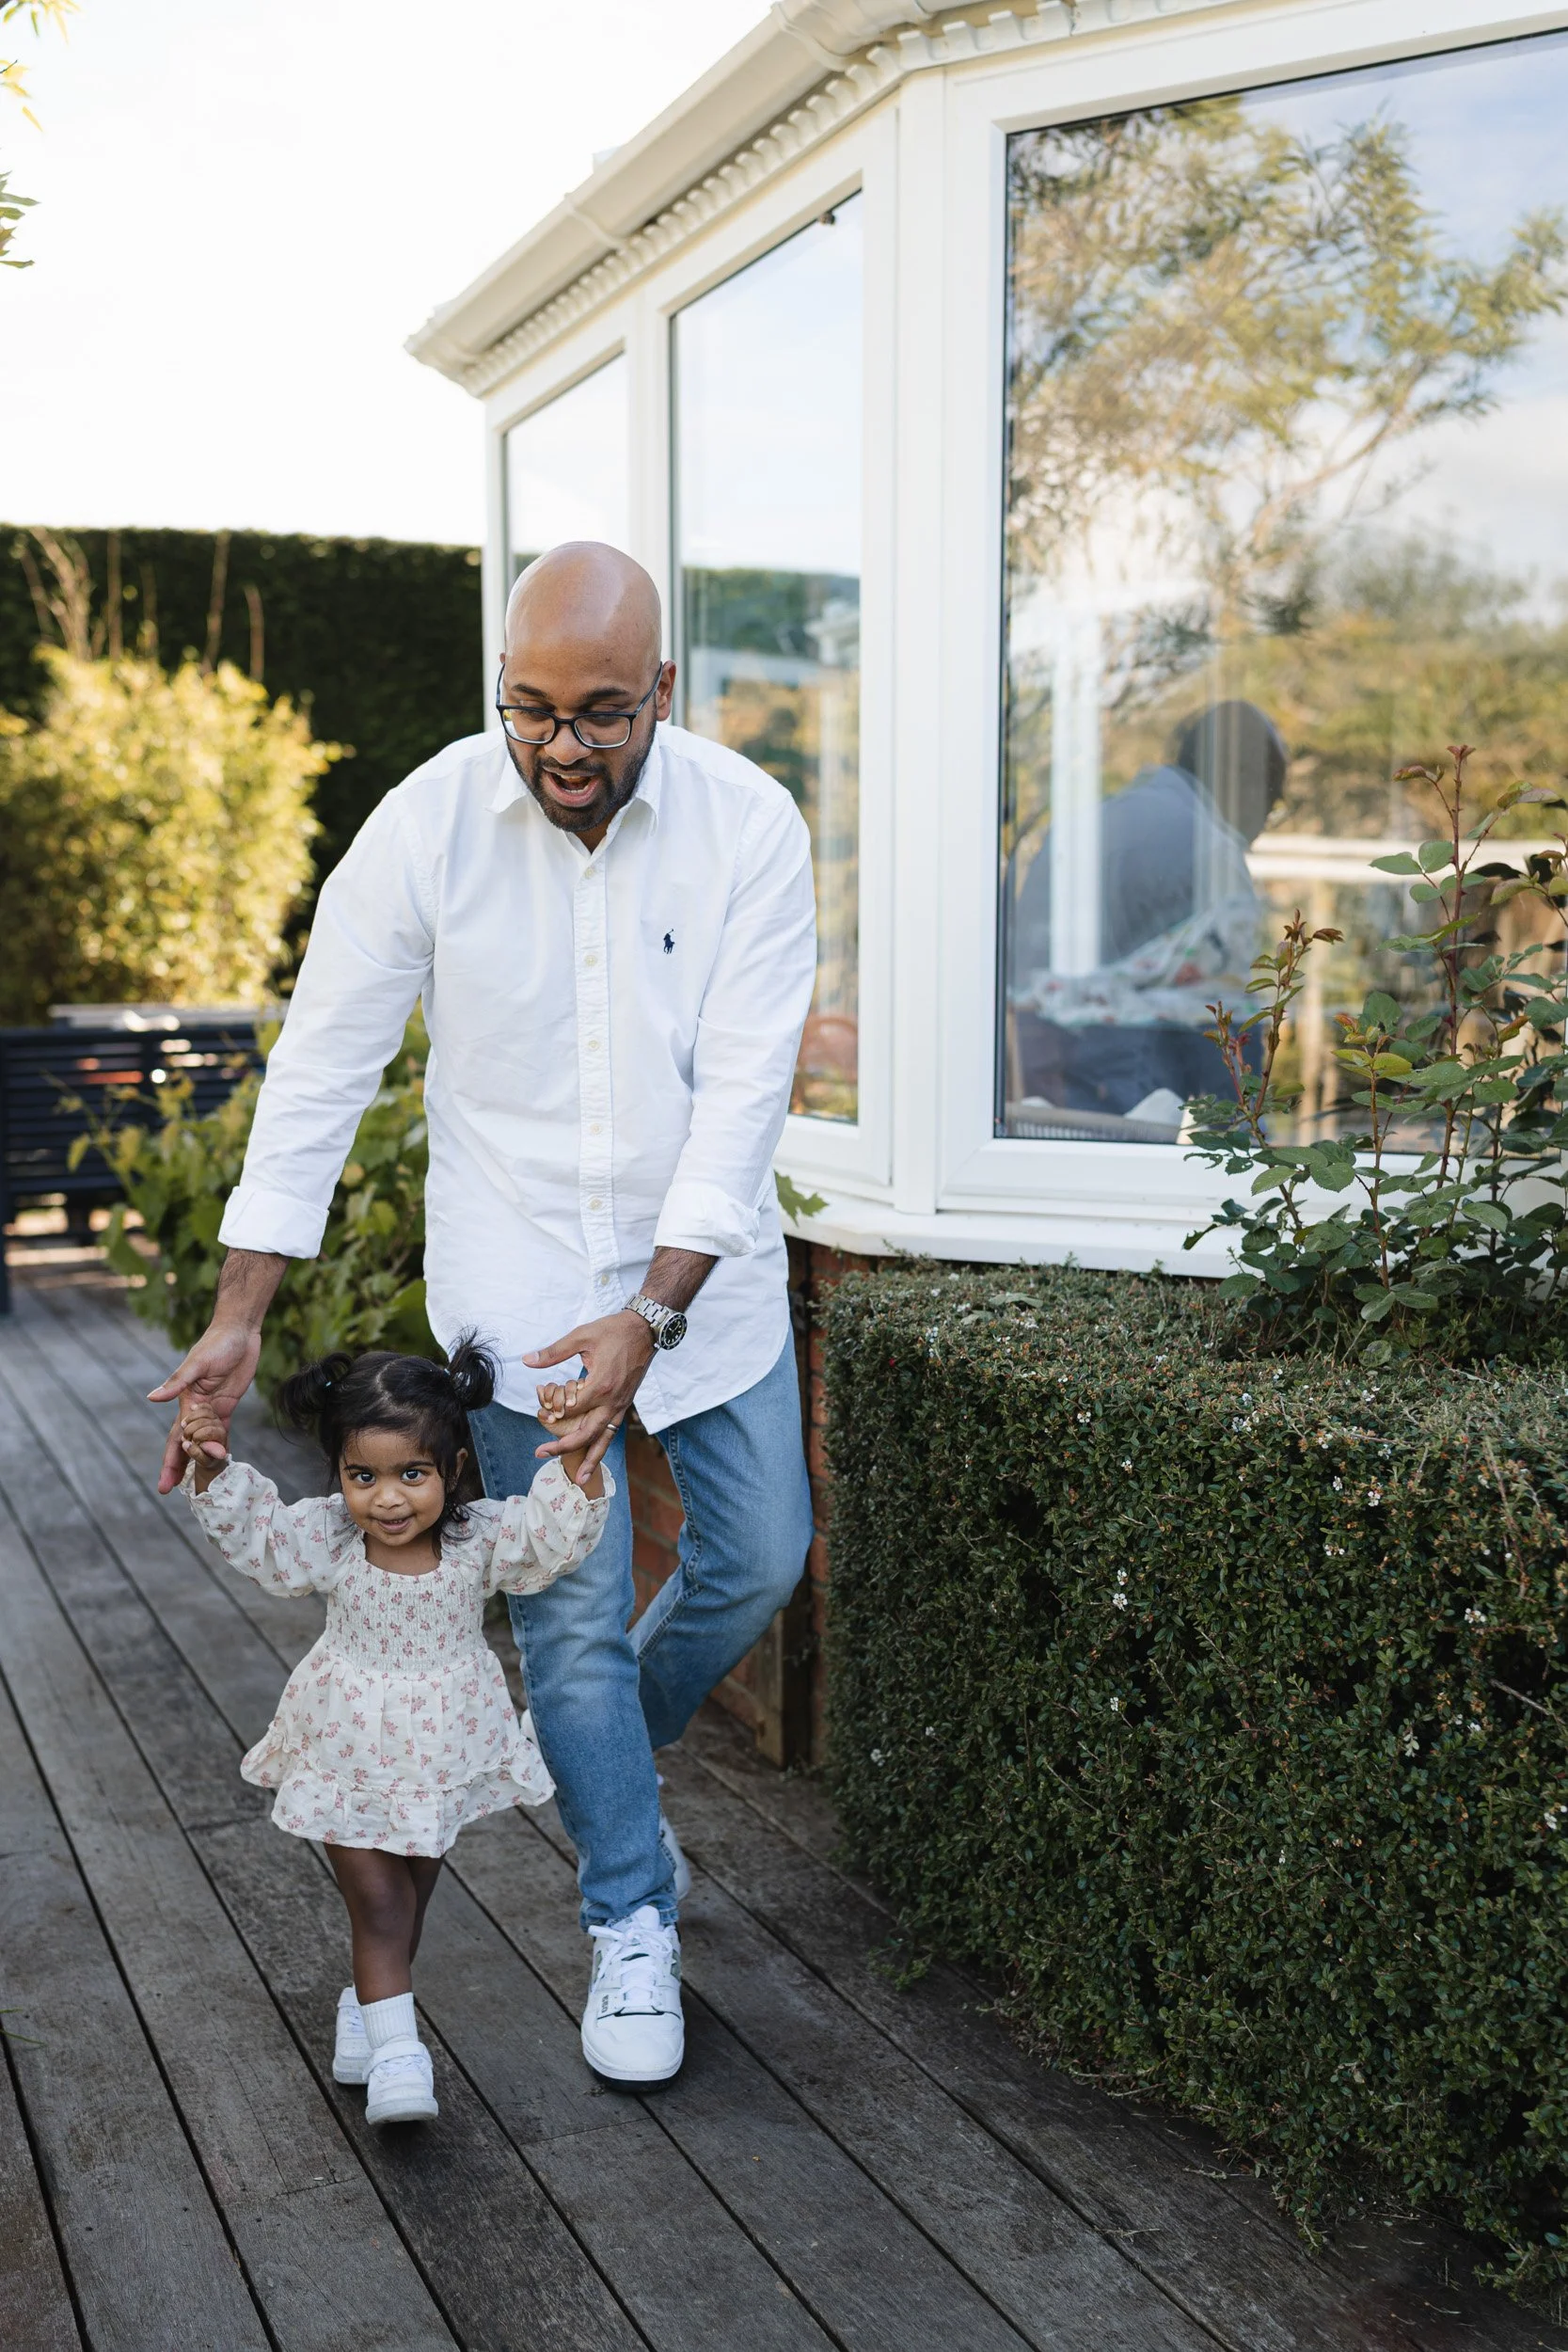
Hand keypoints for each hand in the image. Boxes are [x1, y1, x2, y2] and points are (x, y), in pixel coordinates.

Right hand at [149, 1319, 261, 1493]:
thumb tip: (151, 1398)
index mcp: (185, 1403)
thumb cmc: (215, 1344)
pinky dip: (220, 1446)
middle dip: (181, 1469)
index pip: (175, 1439)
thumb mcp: (196, 1363)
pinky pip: (222, 1431)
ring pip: (205, 1442)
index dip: (170, 1462)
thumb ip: (176, 1382)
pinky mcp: (227, 1406)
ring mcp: (212, 1410)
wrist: (238, 1333)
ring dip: (203, 1461)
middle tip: (176, 1493)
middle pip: (187, 1446)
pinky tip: (220, 1462)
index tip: (164, 1485)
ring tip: (203, 1484)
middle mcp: (196, 1410)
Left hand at [525, 1310, 652, 1482]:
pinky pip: (612, 1430)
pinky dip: (603, 1445)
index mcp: (601, 1385)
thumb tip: (528, 1360)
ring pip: (604, 1438)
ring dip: (591, 1459)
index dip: (555, 1413)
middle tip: (541, 1453)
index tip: (542, 1413)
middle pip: (587, 1433)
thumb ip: (554, 1352)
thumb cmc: (613, 1330)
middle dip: (564, 1447)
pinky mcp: (625, 1404)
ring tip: (580, 1478)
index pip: (573, 1410)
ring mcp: (621, 1405)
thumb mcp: (581, 1337)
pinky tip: (596, 1455)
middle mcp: (613, 1401)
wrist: (645, 1329)